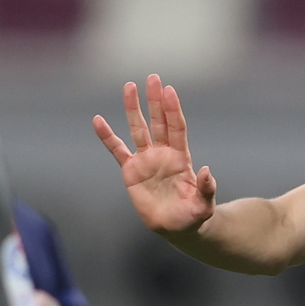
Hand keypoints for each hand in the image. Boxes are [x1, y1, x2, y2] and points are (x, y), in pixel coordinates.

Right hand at [93, 75, 218, 235]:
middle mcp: (163, 154)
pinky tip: (98, 120)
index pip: (176, 128)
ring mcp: (146, 160)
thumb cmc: (193, 215)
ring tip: (129, 86)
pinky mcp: (131, 171)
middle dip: (155, 101)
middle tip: (153, 78)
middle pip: (158, 121)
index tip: (169, 91)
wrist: (177, 227)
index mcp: (181, 158)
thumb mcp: (204, 205)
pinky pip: (117, 150)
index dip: (172, 110)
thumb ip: (206, 189)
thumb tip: (206, 171)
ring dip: (133, 109)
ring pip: (138, 129)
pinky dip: (107, 136)